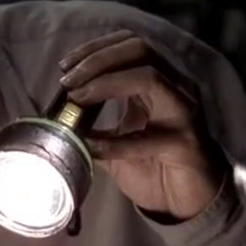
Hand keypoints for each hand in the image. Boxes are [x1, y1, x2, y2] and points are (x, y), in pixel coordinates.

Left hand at [58, 31, 224, 221]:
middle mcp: (177, 88)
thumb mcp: (117, 140)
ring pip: (149, 77)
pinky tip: (91, 147)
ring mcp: (185, 112)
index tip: (65, 65)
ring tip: (78, 99)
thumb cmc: (154, 166)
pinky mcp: (186, 143)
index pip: (130, 44)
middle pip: (140, 49)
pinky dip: (114, 141)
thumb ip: (92, 125)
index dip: (96, 48)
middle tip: (68, 81)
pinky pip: (147, 137)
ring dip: (105, 83)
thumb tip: (56, 116)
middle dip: (98, 60)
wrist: (190, 201)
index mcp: (161, 81)